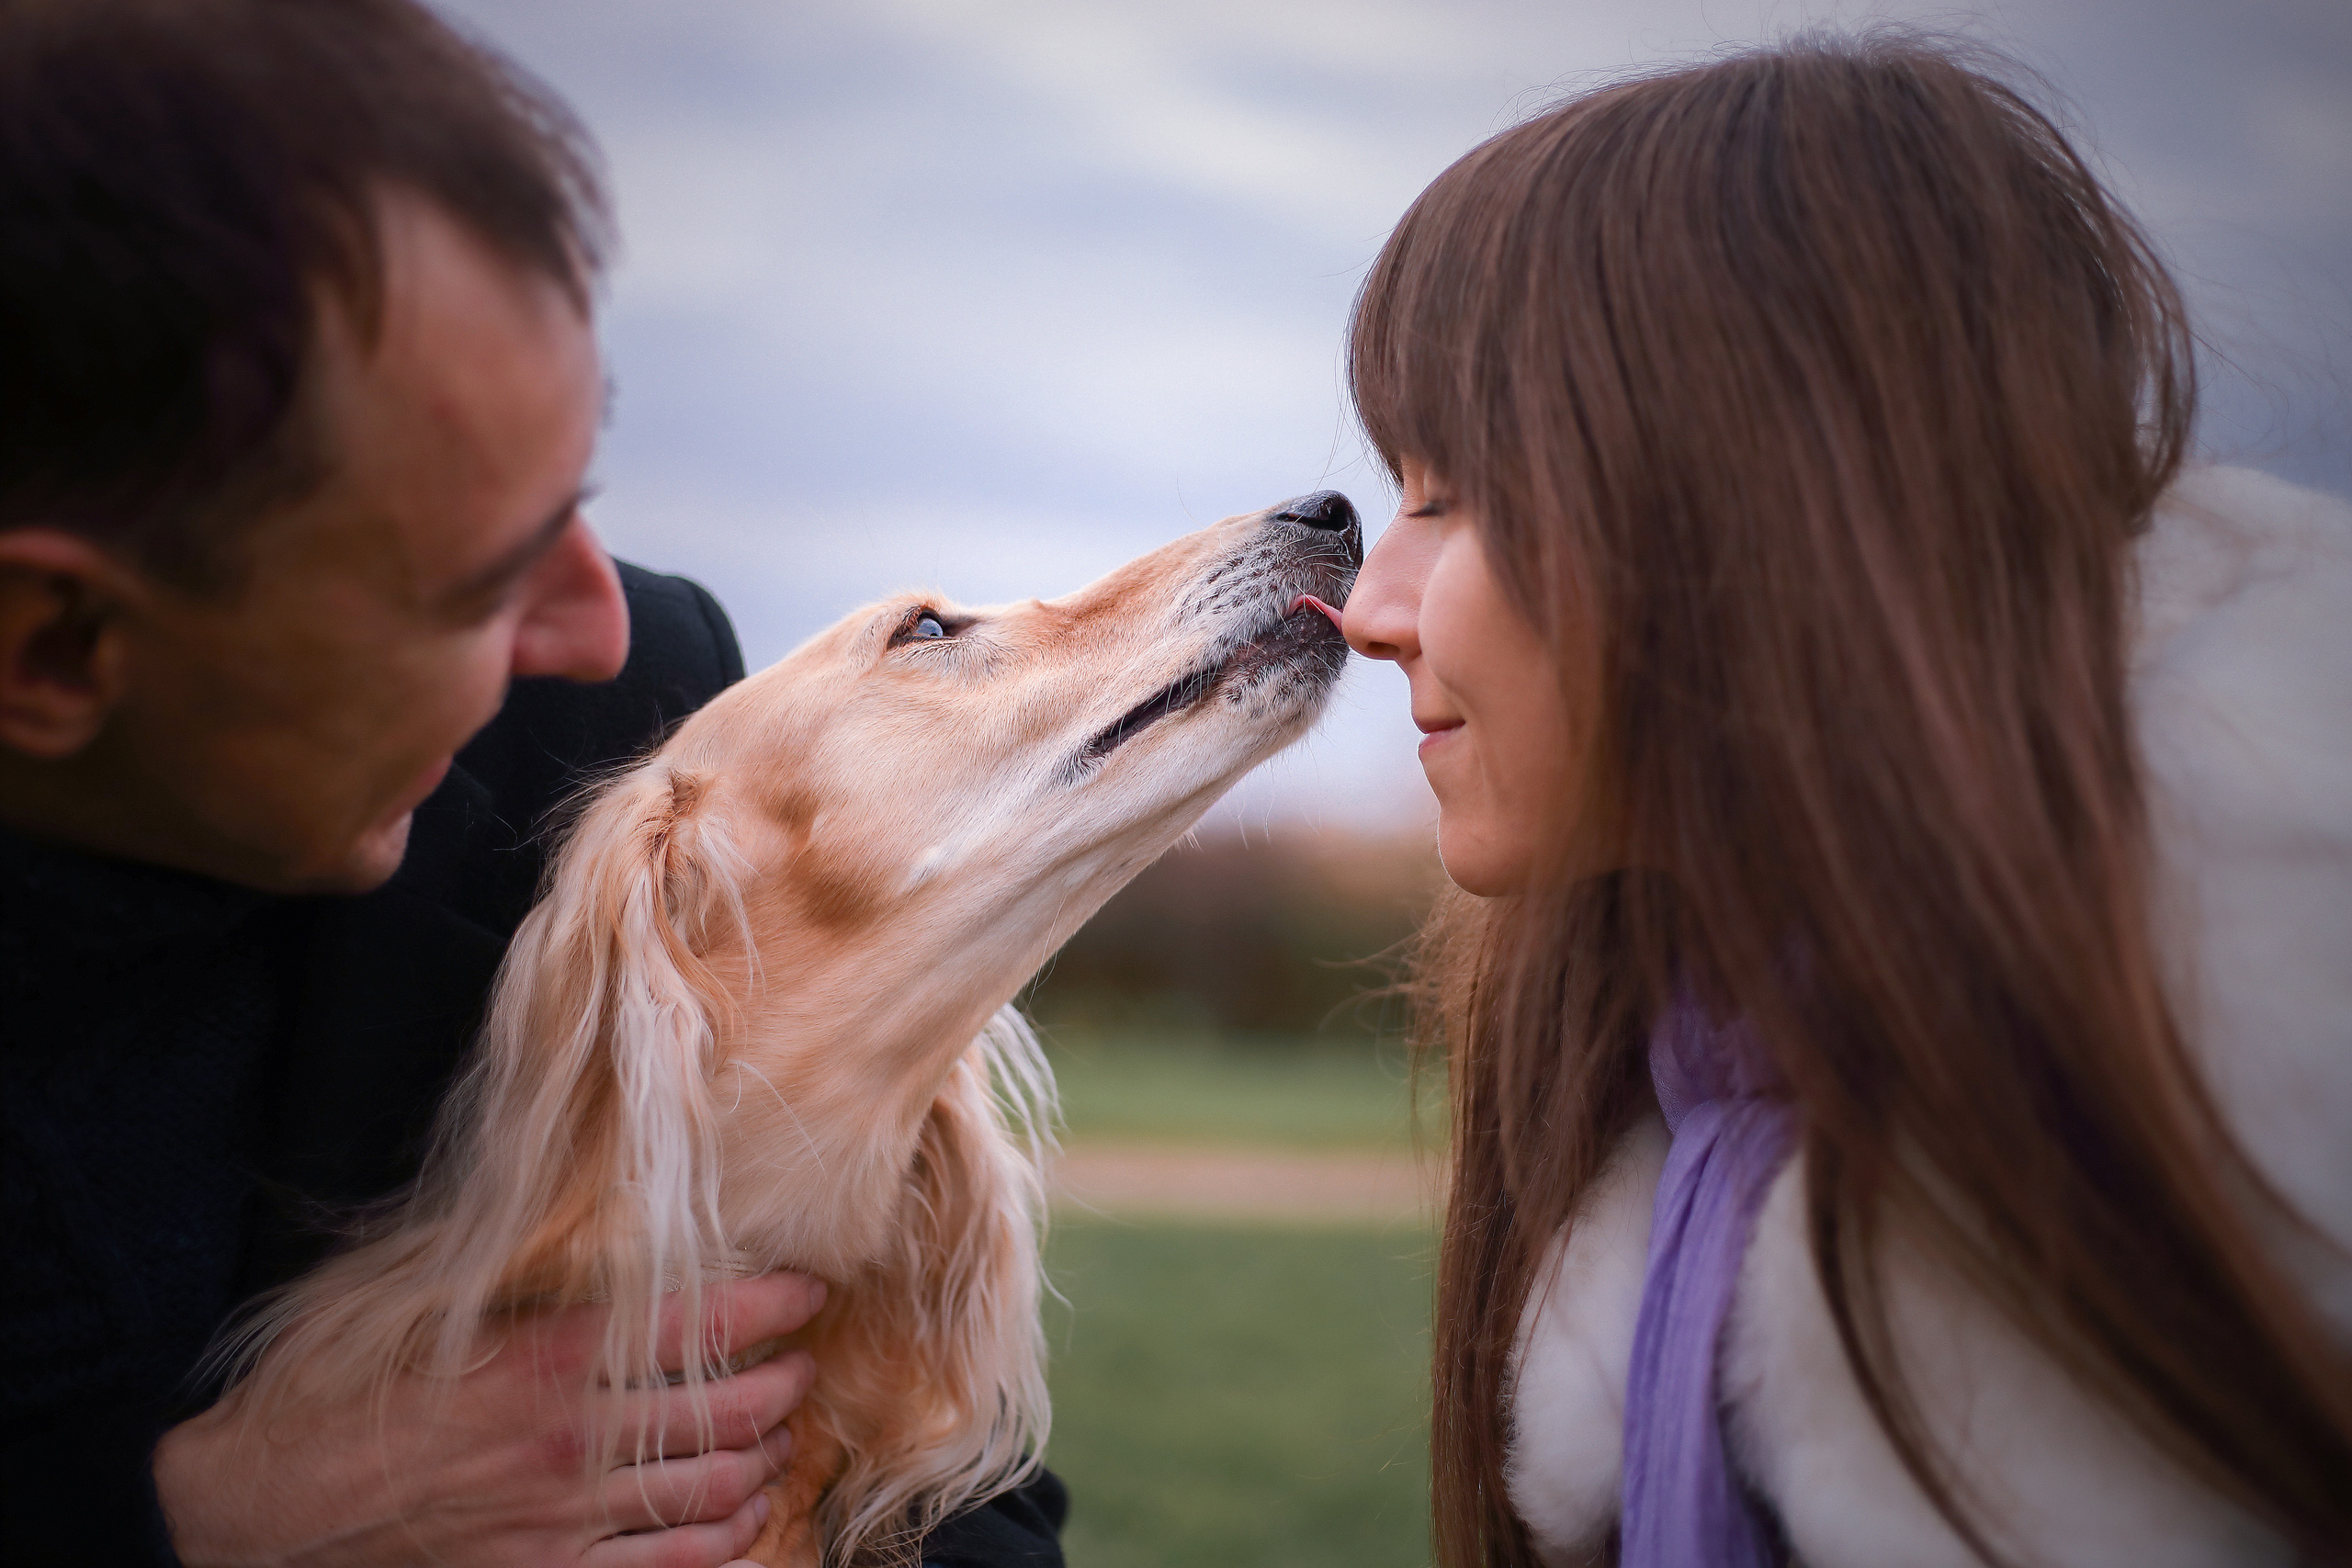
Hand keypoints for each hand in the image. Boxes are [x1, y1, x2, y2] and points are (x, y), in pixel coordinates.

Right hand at [153, 1271, 823, 1567]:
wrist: (259, 1512)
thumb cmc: (336, 1401)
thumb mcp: (432, 1317)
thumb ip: (528, 1290)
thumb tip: (605, 1242)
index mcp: (548, 1360)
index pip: (703, 1322)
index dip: (775, 1304)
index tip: (809, 1288)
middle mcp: (572, 1441)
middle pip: (729, 1409)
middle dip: (786, 1382)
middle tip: (805, 1361)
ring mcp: (566, 1519)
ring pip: (715, 1489)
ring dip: (768, 1457)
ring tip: (785, 1433)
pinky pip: (671, 1563)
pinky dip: (727, 1538)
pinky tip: (745, 1512)